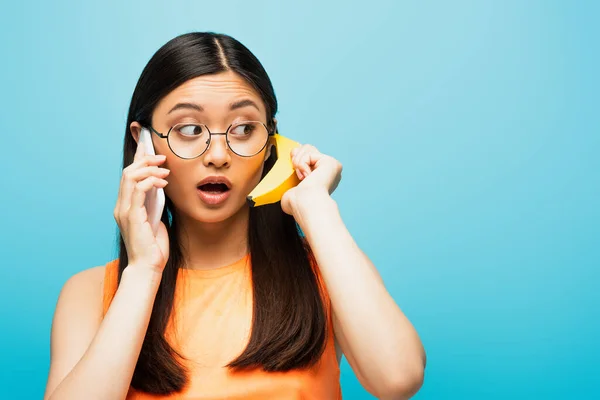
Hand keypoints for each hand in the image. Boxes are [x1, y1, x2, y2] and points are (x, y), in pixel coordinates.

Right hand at [113, 143, 170, 274]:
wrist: (148, 267)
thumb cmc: (153, 247)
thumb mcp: (156, 219)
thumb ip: (154, 204)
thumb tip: (161, 188)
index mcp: (126, 206)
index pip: (129, 177)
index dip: (138, 160)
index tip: (150, 149)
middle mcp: (121, 206)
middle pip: (128, 172)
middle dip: (145, 160)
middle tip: (162, 158)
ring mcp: (124, 211)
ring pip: (130, 177)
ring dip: (149, 169)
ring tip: (165, 171)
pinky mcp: (131, 216)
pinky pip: (138, 190)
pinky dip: (151, 181)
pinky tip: (163, 183)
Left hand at [281, 144, 341, 215]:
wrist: (304, 204)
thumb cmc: (298, 203)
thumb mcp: (292, 185)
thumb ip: (294, 173)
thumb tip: (293, 162)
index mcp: (321, 176)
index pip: (307, 156)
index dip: (296, 160)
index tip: (294, 172)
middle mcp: (329, 170)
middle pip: (308, 148)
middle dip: (296, 158)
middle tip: (296, 173)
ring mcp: (331, 166)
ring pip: (308, 148)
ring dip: (298, 162)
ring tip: (302, 177)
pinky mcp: (330, 162)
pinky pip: (309, 154)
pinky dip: (302, 165)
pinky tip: (307, 177)